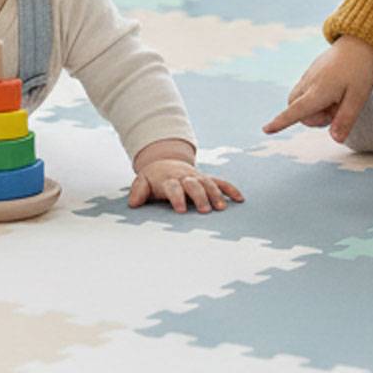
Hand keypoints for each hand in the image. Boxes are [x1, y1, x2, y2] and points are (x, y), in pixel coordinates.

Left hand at [128, 159, 243, 213]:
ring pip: (209, 184)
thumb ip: (138, 191)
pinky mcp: (207, 178)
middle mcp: (185, 177)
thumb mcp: (142, 181)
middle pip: (194, 185)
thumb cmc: (153, 178)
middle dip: (199, 197)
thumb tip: (133, 203)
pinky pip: (221, 182)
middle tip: (204, 211)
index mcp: (169, 179)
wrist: (165, 162)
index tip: (181, 211)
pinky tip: (239, 199)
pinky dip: (230, 189)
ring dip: (216, 195)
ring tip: (222, 209)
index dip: (177, 198)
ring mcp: (198, 177)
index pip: (173, 188)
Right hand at [262, 35, 372, 142]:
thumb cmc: (360, 69)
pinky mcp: (312, 72)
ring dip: (314, 108)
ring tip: (337, 100)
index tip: (265, 130)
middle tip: (337, 111)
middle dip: (312, 118)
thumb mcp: (359, 98)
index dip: (280, 122)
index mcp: (318, 91)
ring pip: (300, 100)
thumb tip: (335, 140)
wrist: (359, 40)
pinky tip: (336, 89)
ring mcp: (308, 76)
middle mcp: (309, 83)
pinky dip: (317, 98)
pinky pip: (306, 91)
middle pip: (296, 109)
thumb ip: (346, 120)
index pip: (295, 112)